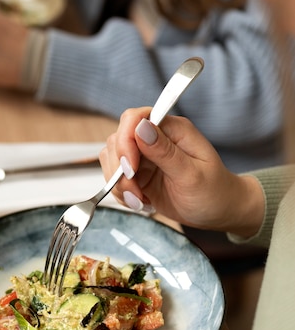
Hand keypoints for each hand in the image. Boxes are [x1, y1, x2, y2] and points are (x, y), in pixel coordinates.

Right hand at [99, 108, 264, 237]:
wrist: (217, 211)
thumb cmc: (213, 191)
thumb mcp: (192, 175)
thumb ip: (165, 152)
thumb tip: (141, 127)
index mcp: (172, 129)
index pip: (134, 118)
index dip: (125, 142)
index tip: (129, 169)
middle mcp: (155, 138)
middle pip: (117, 140)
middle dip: (120, 170)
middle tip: (137, 193)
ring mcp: (144, 156)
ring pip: (112, 160)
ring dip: (120, 185)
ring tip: (141, 202)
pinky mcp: (138, 173)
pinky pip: (116, 178)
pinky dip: (122, 194)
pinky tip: (142, 203)